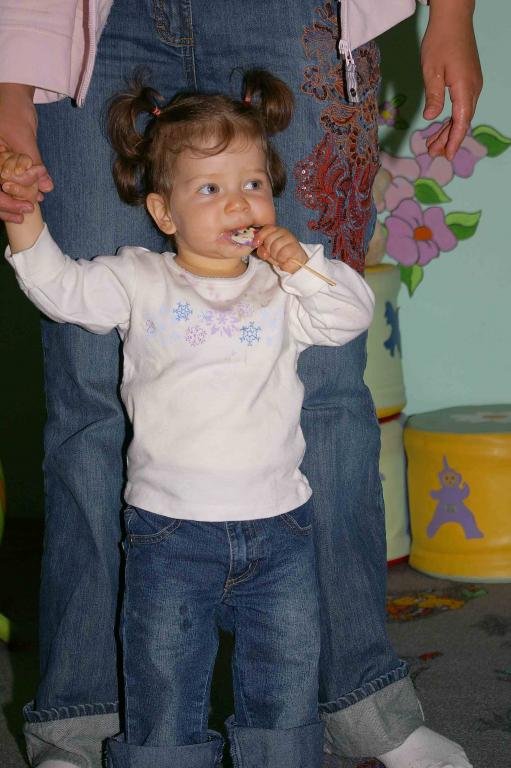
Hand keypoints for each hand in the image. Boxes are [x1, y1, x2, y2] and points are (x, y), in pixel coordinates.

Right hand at [0, 83, 53, 222]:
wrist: (13, 94)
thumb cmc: (13, 109)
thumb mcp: (24, 137)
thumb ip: (35, 164)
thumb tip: (46, 188)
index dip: (6, 203)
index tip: (26, 207)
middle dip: (7, 206)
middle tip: (28, 211)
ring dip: (11, 202)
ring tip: (29, 208)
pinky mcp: (0, 163)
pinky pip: (4, 181)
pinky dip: (15, 191)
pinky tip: (29, 198)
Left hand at [253, 225, 306, 273]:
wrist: (294, 263)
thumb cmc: (279, 256)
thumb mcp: (267, 253)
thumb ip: (261, 248)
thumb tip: (256, 245)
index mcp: (276, 231)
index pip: (266, 228)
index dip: (260, 236)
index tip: (256, 244)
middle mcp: (283, 232)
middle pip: (269, 239)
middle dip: (268, 249)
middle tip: (272, 254)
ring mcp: (290, 238)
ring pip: (275, 246)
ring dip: (275, 255)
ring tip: (278, 258)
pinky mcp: (295, 247)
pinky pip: (283, 253)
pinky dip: (281, 259)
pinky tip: (283, 260)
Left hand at [421, 0, 482, 159]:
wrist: (453, 20)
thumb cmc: (440, 42)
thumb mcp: (432, 70)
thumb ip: (434, 95)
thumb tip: (432, 117)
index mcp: (465, 88)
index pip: (461, 121)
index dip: (454, 140)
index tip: (447, 155)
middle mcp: (473, 88)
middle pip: (463, 121)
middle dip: (449, 139)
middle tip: (433, 153)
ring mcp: (473, 84)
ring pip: (462, 114)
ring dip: (449, 130)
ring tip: (434, 144)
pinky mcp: (469, 81)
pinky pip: (462, 106)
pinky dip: (452, 118)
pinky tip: (442, 126)